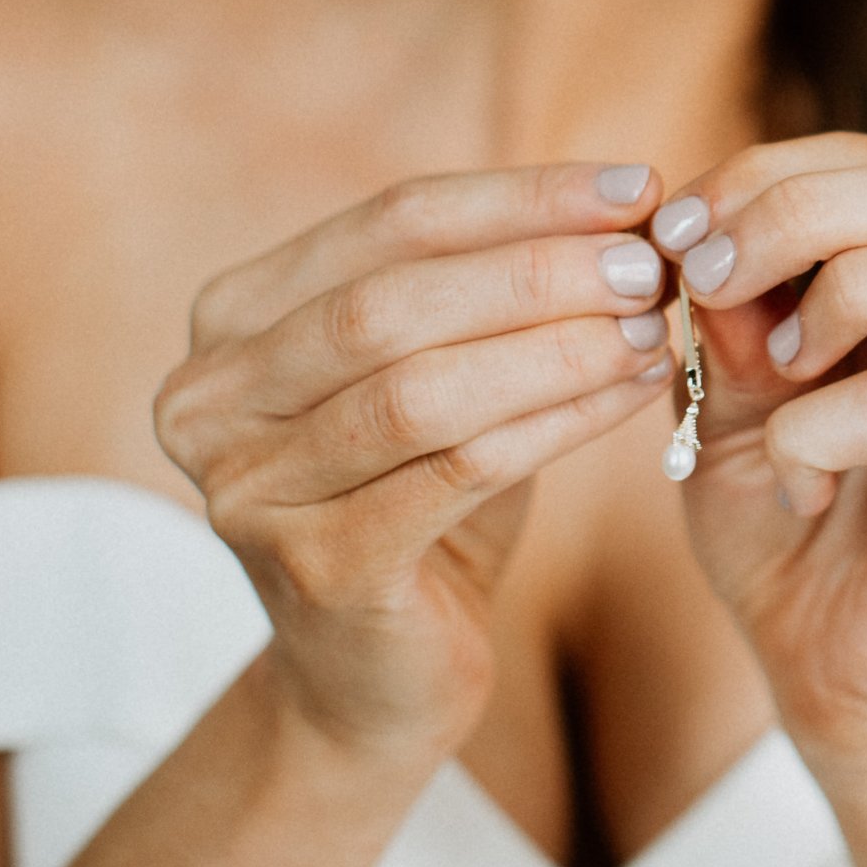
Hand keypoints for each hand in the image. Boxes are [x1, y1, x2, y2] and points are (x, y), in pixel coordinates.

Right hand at [152, 163, 680, 759]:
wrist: (374, 682)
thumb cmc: (422, 500)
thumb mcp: (441, 372)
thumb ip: (493, 290)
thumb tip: (630, 205)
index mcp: (233, 319)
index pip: (392, 222)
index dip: (522, 198)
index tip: (636, 185)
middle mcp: (212, 398)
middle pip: (396, 300)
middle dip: (541, 270)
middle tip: (654, 263)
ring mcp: (249, 490)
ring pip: (424, 389)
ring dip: (558, 346)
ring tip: (655, 328)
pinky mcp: (316, 569)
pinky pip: (459, 470)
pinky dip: (559, 422)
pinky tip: (634, 396)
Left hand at [643, 133, 866, 772]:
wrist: (815, 667)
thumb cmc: (778, 518)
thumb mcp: (721, 398)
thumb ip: (722, 320)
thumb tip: (703, 247)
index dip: (771, 171)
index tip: (676, 231)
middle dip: (803, 210)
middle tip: (708, 278)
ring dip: (850, 288)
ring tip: (773, 365)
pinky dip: (823, 426)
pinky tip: (789, 476)